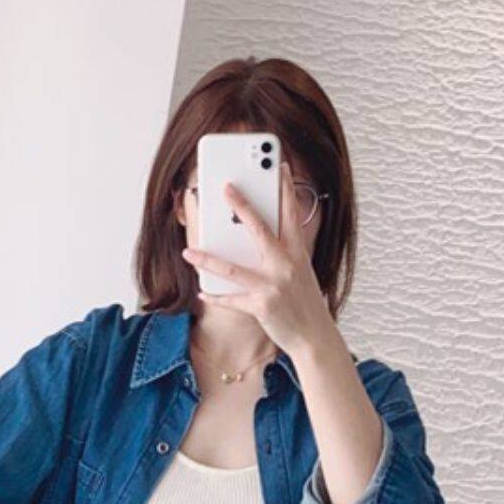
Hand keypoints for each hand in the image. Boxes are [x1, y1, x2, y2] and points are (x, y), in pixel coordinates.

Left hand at [181, 157, 334, 357]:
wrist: (314, 337)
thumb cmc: (305, 303)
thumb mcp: (301, 271)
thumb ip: (284, 252)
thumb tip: (262, 236)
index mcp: (297, 253)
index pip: (292, 214)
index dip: (286, 189)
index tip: (280, 167)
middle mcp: (286, 265)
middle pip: (260, 230)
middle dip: (242, 206)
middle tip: (226, 188)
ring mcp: (273, 286)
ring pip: (233, 269)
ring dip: (208, 260)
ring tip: (189, 252)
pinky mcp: (261, 307)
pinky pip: (232, 300)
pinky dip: (215, 296)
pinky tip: (202, 291)